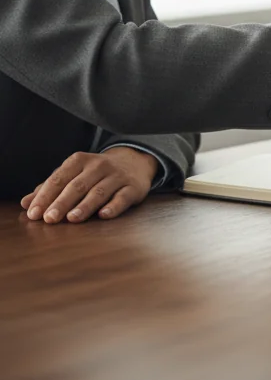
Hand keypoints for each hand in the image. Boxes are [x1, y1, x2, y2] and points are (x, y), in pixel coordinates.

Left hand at [21, 148, 158, 223]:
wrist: (135, 162)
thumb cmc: (96, 173)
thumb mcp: (74, 174)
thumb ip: (51, 188)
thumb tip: (26, 203)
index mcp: (81, 160)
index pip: (60, 177)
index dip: (45, 196)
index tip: (34, 213)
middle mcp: (100, 165)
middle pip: (78, 185)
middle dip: (62, 202)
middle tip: (50, 219)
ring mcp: (118, 176)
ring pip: (100, 191)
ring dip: (85, 205)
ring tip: (72, 219)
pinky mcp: (133, 187)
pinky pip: (123, 197)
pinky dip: (114, 206)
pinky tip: (103, 215)